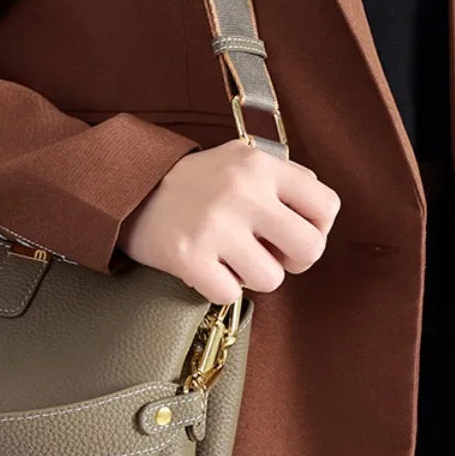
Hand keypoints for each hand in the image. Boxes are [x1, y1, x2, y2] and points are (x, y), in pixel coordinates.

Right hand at [116, 138, 340, 303]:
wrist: (128, 190)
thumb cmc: (191, 183)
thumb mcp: (238, 159)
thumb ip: (281, 179)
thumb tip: (317, 217)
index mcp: (259, 165)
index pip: (326, 207)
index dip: (317, 229)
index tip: (292, 234)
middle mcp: (241, 192)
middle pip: (310, 249)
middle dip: (292, 262)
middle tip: (269, 256)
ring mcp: (214, 226)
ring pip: (271, 280)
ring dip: (252, 277)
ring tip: (229, 259)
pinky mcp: (188, 257)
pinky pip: (231, 295)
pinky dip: (219, 288)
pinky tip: (205, 268)